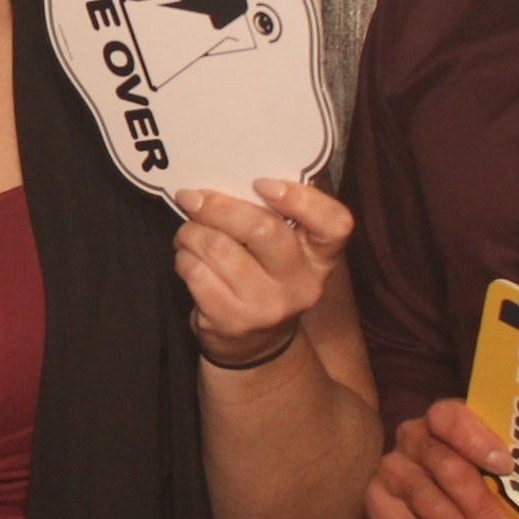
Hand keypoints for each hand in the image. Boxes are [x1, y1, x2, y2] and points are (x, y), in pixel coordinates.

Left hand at [173, 178, 351, 369]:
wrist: (253, 345)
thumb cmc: (263, 280)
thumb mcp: (282, 253)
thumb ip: (272, 217)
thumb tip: (227, 173)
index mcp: (320, 258)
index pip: (335, 224)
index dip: (300, 198)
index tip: (262, 184)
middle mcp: (301, 285)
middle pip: (263, 230)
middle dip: (218, 207)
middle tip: (193, 199)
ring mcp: (267, 307)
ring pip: (219, 248)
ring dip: (191, 233)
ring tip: (187, 234)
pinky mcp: (232, 321)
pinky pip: (196, 273)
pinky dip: (183, 258)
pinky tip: (187, 259)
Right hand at [365, 399, 518, 518]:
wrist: (426, 492)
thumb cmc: (476, 480)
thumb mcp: (491, 467)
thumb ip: (512, 474)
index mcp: (443, 421)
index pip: (451, 417)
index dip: (476, 440)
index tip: (507, 467)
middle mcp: (412, 439)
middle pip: (446, 468)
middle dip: (480, 510)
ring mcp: (391, 471)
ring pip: (427, 503)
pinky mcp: (376, 504)